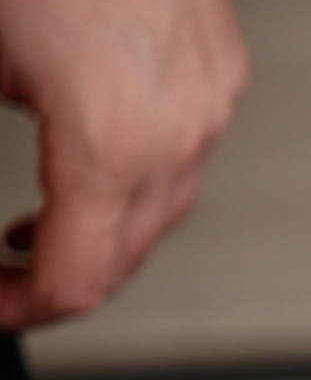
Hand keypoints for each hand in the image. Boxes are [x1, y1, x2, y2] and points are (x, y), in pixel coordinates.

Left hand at [0, 0, 247, 327]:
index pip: (75, 279)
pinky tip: (93, 165)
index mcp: (111, 141)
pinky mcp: (220, 69)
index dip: (19, 309)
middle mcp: (179, 132)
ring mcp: (210, 101)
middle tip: (1, 286)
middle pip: (126, 258)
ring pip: (163, 212)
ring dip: (101, 236)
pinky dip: (135, 182)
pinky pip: (186, 154)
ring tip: (37, 234)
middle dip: (58, 283)